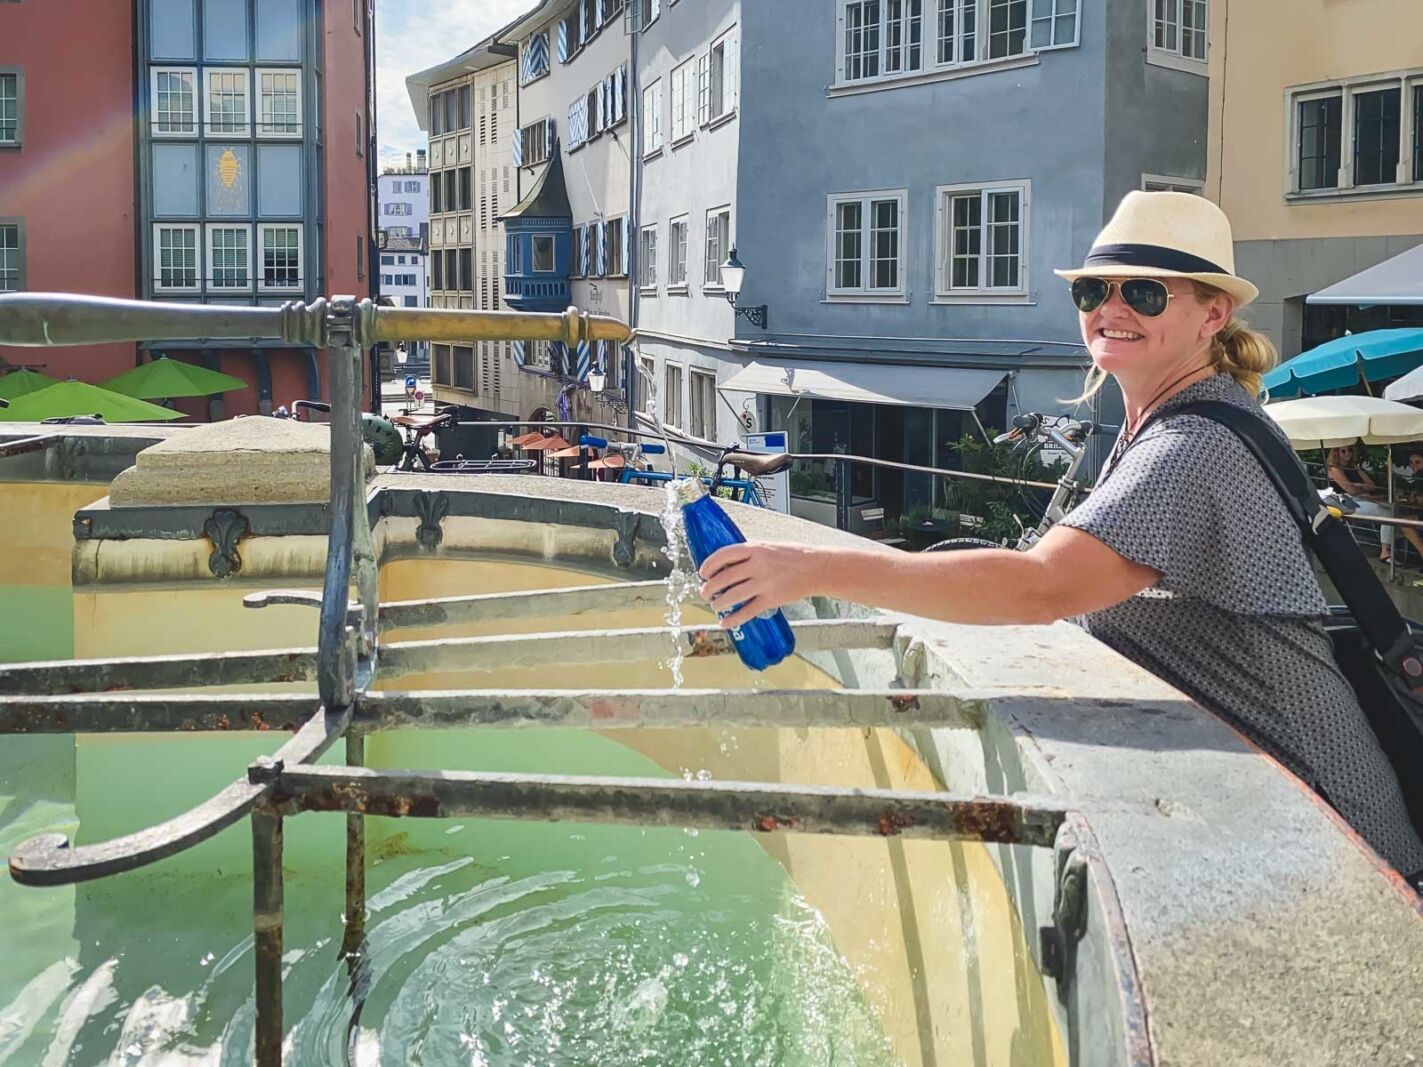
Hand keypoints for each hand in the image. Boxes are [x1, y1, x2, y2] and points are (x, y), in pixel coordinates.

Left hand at [697, 542, 821, 629]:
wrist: (815, 568)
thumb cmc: (791, 556)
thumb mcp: (767, 547)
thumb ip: (748, 555)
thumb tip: (725, 565)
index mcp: (755, 549)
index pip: (723, 555)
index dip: (708, 565)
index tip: (703, 573)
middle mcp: (758, 565)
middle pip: (724, 578)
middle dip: (709, 588)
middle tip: (705, 593)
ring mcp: (764, 583)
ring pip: (732, 596)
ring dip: (718, 603)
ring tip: (715, 605)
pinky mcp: (772, 599)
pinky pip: (748, 611)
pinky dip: (733, 619)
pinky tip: (725, 622)